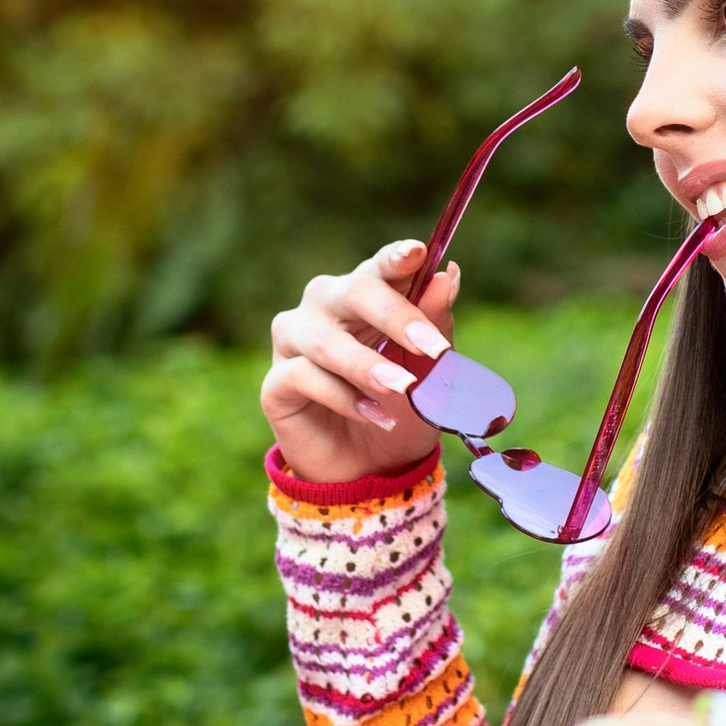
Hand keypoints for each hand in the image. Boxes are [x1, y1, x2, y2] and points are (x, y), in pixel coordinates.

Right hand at [261, 240, 462, 489]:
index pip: (380, 266)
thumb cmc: (402, 410)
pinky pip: (303, 378)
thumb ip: (435, 324)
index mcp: (364, 295)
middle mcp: (324, 308)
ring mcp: (294, 342)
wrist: (372, 472)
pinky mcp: (276, 384)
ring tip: (403, 390)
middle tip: (433, 347)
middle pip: (353, 291)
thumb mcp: (430, 373)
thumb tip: (449, 275)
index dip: (396, 258)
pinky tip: (374, 416)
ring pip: (325, 340)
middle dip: (396, 316)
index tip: (418, 253)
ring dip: (368, 366)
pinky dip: (344, 398)